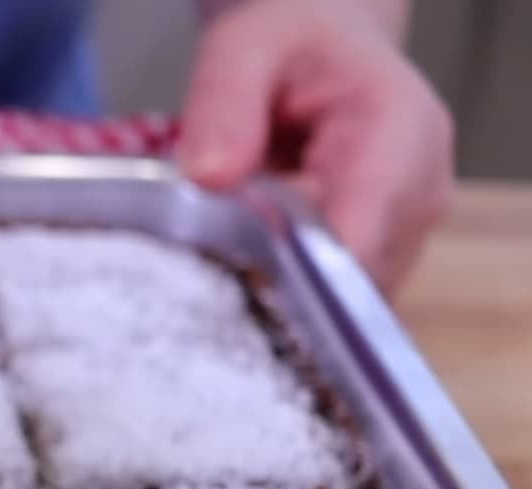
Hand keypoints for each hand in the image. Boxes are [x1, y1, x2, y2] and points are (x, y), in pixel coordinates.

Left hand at [178, 0, 452, 294]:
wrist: (321, 50)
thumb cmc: (290, 47)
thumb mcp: (243, 49)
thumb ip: (224, 104)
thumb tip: (210, 175)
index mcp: (400, 132)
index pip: (361, 235)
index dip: (297, 270)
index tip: (234, 272)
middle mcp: (420, 190)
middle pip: (352, 279)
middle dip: (280, 279)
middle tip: (213, 257)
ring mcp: (408, 229)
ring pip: (344, 299)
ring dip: (283, 286)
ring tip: (233, 248)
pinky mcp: (385, 254)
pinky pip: (338, 296)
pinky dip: (292, 287)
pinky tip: (254, 256)